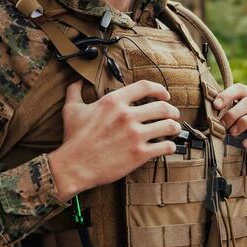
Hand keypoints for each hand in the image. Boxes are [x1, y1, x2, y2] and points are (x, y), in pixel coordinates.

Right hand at [47, 79, 180, 200]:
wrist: (73, 166)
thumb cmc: (73, 138)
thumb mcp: (72, 110)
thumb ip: (75, 92)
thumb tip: (76, 81)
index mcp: (114, 101)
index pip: (145, 87)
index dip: (160, 89)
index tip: (165, 95)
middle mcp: (127, 115)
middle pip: (162, 107)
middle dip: (172, 111)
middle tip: (174, 115)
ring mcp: (135, 135)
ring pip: (168, 126)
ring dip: (175, 127)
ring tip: (175, 130)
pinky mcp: (139, 154)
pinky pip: (164, 147)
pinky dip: (170, 146)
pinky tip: (169, 146)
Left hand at [214, 83, 246, 181]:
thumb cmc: (235, 133)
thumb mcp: (228, 120)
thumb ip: (222, 111)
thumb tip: (209, 105)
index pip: (240, 89)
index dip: (227, 95)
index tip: (215, 105)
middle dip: (233, 113)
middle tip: (222, 124)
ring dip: (244, 122)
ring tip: (232, 133)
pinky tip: (244, 144)